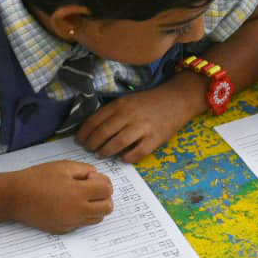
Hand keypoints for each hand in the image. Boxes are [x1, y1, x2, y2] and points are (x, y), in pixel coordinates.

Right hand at [9, 160, 113, 232]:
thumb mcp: (64, 166)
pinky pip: (83, 223)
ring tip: (81, 196)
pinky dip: (83, 214)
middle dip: (103, 195)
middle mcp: (76, 211)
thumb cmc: (38, 178)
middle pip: (107, 207)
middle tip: (89, 187)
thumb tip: (98, 178)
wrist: (16, 197)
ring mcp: (70, 223)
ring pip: (97, 217)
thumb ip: (86, 170)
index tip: (88, 177)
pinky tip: (70, 204)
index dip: (102, 180)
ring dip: (96, 206)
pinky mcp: (63, 229)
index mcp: (78, 193)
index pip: (107, 190)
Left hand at [76, 75, 201, 162]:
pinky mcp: (155, 138)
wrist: (176, 100)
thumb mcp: (128, 100)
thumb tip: (93, 129)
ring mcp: (143, 127)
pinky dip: (127, 157)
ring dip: (106, 151)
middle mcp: (130, 115)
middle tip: (89, 149)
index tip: (80, 140)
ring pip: (118, 143)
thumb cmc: (149, 101)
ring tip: (101, 154)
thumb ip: (112, 112)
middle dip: (92, 144)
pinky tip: (122, 158)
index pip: (95, 120)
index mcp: (121, 104)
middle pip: (103, 133)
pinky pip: (137, 152)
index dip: (84, 133)